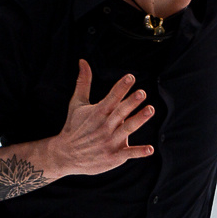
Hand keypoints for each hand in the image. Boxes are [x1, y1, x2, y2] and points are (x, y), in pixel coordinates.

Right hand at [50, 59, 154, 176]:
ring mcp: (109, 142)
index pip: (112, 97)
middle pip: (120, 112)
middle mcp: (104, 126)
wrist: (65, 155)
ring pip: (127, 129)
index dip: (121, 87)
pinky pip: (128, 153)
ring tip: (150, 110)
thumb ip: (83, 82)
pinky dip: (139, 152)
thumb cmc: (74, 127)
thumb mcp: (77, 104)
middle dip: (131, 102)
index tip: (131, 77)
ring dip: (139, 120)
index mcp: (98, 112)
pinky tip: (150, 149)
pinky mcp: (113, 156)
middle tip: (142, 92)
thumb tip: (83, 61)